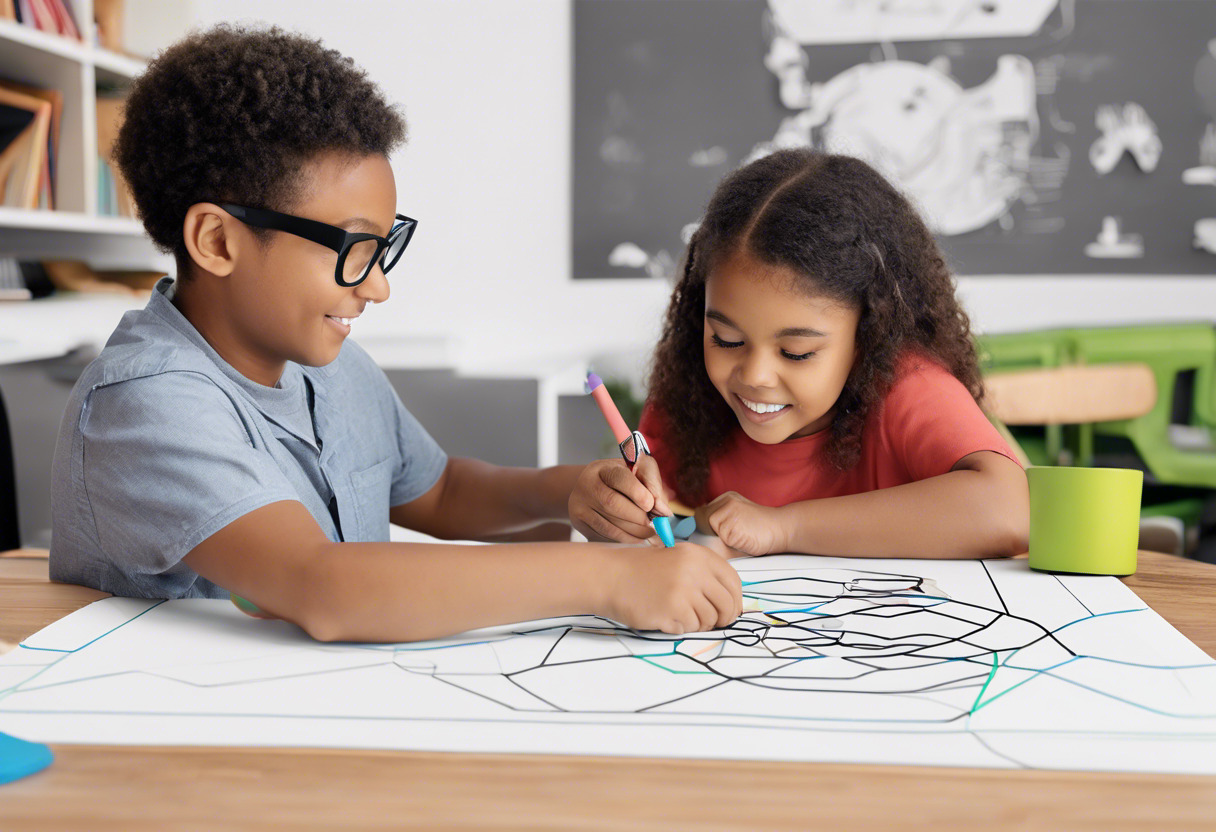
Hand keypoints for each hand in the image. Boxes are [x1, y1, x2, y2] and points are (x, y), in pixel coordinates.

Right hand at [569, 455, 670, 543]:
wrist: (592, 488)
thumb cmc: (621, 479)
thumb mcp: (637, 471)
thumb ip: (653, 485)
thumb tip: (664, 512)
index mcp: (602, 468)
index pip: (620, 478)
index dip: (639, 493)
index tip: (651, 505)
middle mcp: (587, 485)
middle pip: (612, 503)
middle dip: (639, 517)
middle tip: (654, 524)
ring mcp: (580, 505)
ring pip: (610, 524)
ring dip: (635, 533)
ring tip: (650, 533)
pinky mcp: (580, 523)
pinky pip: (606, 535)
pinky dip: (626, 539)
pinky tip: (637, 537)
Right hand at [600, 541, 741, 633]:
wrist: (610, 576)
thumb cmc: (642, 572)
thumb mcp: (677, 560)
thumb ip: (703, 574)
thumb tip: (731, 602)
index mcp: (698, 555)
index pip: (733, 582)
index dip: (736, 600)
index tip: (731, 610)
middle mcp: (695, 570)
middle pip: (727, 604)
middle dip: (723, 618)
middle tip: (713, 623)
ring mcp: (684, 590)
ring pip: (710, 619)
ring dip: (697, 623)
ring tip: (678, 613)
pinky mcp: (673, 610)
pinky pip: (690, 628)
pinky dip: (680, 627)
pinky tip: (665, 616)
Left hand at [695, 491, 786, 554]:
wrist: (783, 529)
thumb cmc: (762, 529)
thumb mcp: (739, 517)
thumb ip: (721, 520)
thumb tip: (699, 531)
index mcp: (727, 498)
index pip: (702, 512)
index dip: (704, 526)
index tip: (712, 534)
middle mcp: (727, 501)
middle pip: (702, 519)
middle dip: (710, 532)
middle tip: (730, 537)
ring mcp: (729, 511)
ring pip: (709, 528)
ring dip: (721, 537)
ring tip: (740, 537)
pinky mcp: (732, 524)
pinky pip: (721, 538)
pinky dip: (729, 543)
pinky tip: (744, 539)